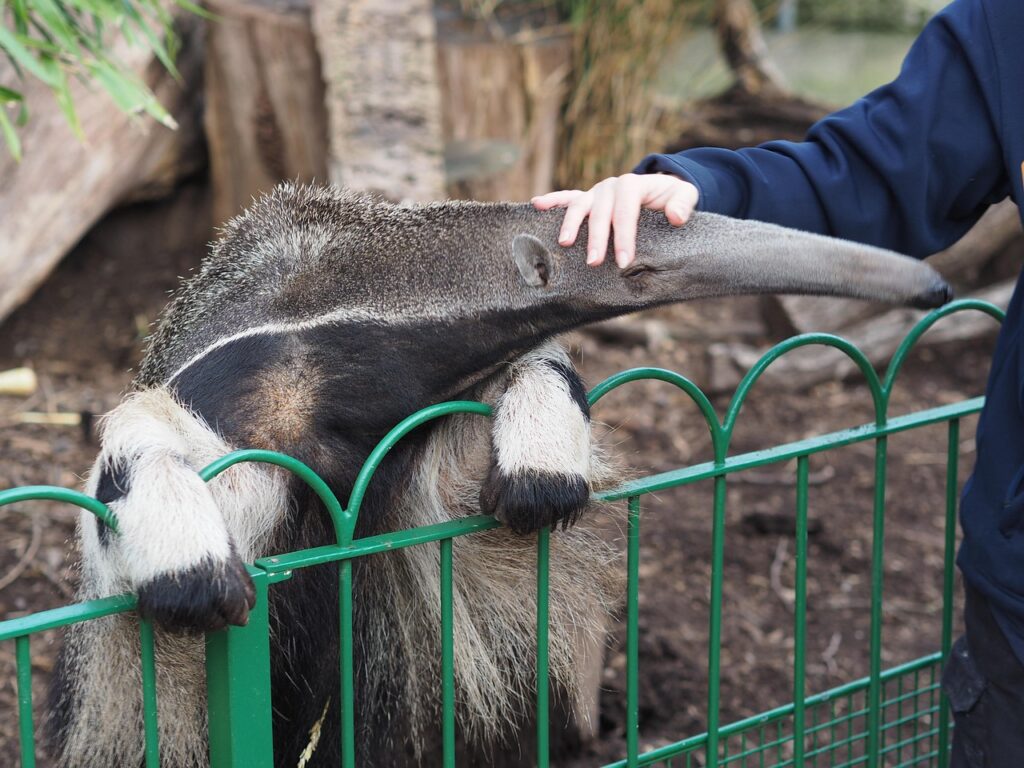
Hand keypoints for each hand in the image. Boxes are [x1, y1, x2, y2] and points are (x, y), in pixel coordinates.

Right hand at [531, 174, 698, 267]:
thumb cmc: (672, 197)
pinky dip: (552, 200)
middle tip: (594, 262)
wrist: (660, 189)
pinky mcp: (587, 199)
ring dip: (570, 224)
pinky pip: (567, 198)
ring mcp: (596, 192)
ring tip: (564, 244)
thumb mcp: (686, 195)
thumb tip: (675, 216)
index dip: (624, 236)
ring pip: (580, 206)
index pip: (626, 211)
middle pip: (600, 212)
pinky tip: (536, 204)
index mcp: (633, 185)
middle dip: (597, 238)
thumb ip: (683, 203)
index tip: (624, 261)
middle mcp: (611, 187)